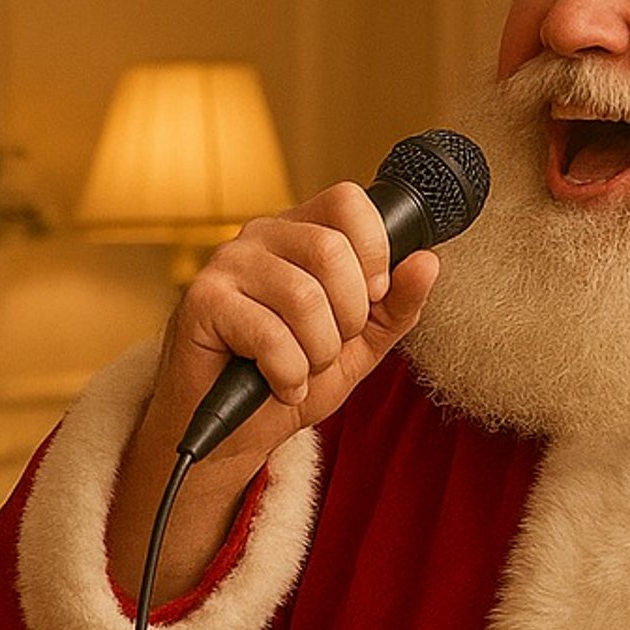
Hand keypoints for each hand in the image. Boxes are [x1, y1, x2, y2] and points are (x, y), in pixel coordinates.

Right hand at [108, 185, 443, 604]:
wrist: (238, 430)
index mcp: (302, 231)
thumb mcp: (361, 343)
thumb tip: (427, 261)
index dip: (374, 251)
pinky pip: (268, 334)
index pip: (348, 199)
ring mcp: (227, 263)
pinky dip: (287, 374)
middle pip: (331, 250)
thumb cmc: (296, 375)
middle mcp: (262, 235)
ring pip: (303, 296)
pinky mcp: (202, 301)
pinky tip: (278, 384)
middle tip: (328, 347)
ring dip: (317, 353)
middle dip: (347, 317)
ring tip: (302, 369)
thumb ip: (397, 304)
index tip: (371, 298)